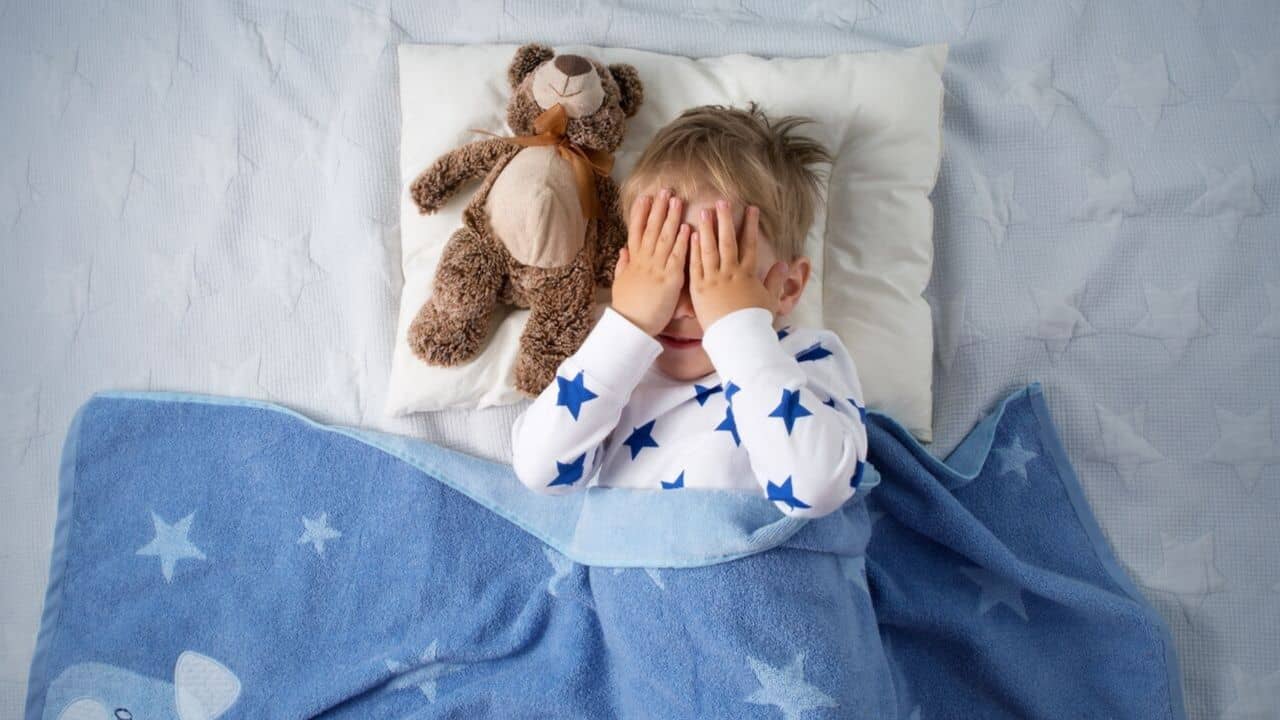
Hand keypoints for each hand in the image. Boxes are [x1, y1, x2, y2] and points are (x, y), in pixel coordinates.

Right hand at [610, 189, 691, 335]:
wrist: (631, 327)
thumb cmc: (628, 308)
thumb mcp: (621, 283)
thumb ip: (623, 265)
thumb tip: (623, 250)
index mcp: (633, 261)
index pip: (635, 231)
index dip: (640, 213)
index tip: (644, 196)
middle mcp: (644, 261)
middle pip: (650, 229)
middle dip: (658, 208)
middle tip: (665, 190)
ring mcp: (656, 269)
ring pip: (664, 238)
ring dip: (671, 218)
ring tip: (676, 200)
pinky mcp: (669, 279)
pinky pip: (676, 257)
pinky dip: (681, 242)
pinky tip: (687, 227)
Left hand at [689, 200, 787, 327]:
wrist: (738, 338)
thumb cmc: (754, 322)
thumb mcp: (770, 300)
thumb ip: (776, 280)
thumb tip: (785, 263)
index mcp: (748, 275)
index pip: (750, 245)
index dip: (751, 225)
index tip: (751, 209)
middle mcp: (731, 273)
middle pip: (729, 241)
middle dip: (726, 220)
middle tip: (723, 201)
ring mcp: (714, 280)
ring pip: (710, 249)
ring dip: (708, 229)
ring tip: (705, 211)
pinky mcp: (699, 289)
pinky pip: (695, 265)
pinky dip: (693, 249)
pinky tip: (690, 235)